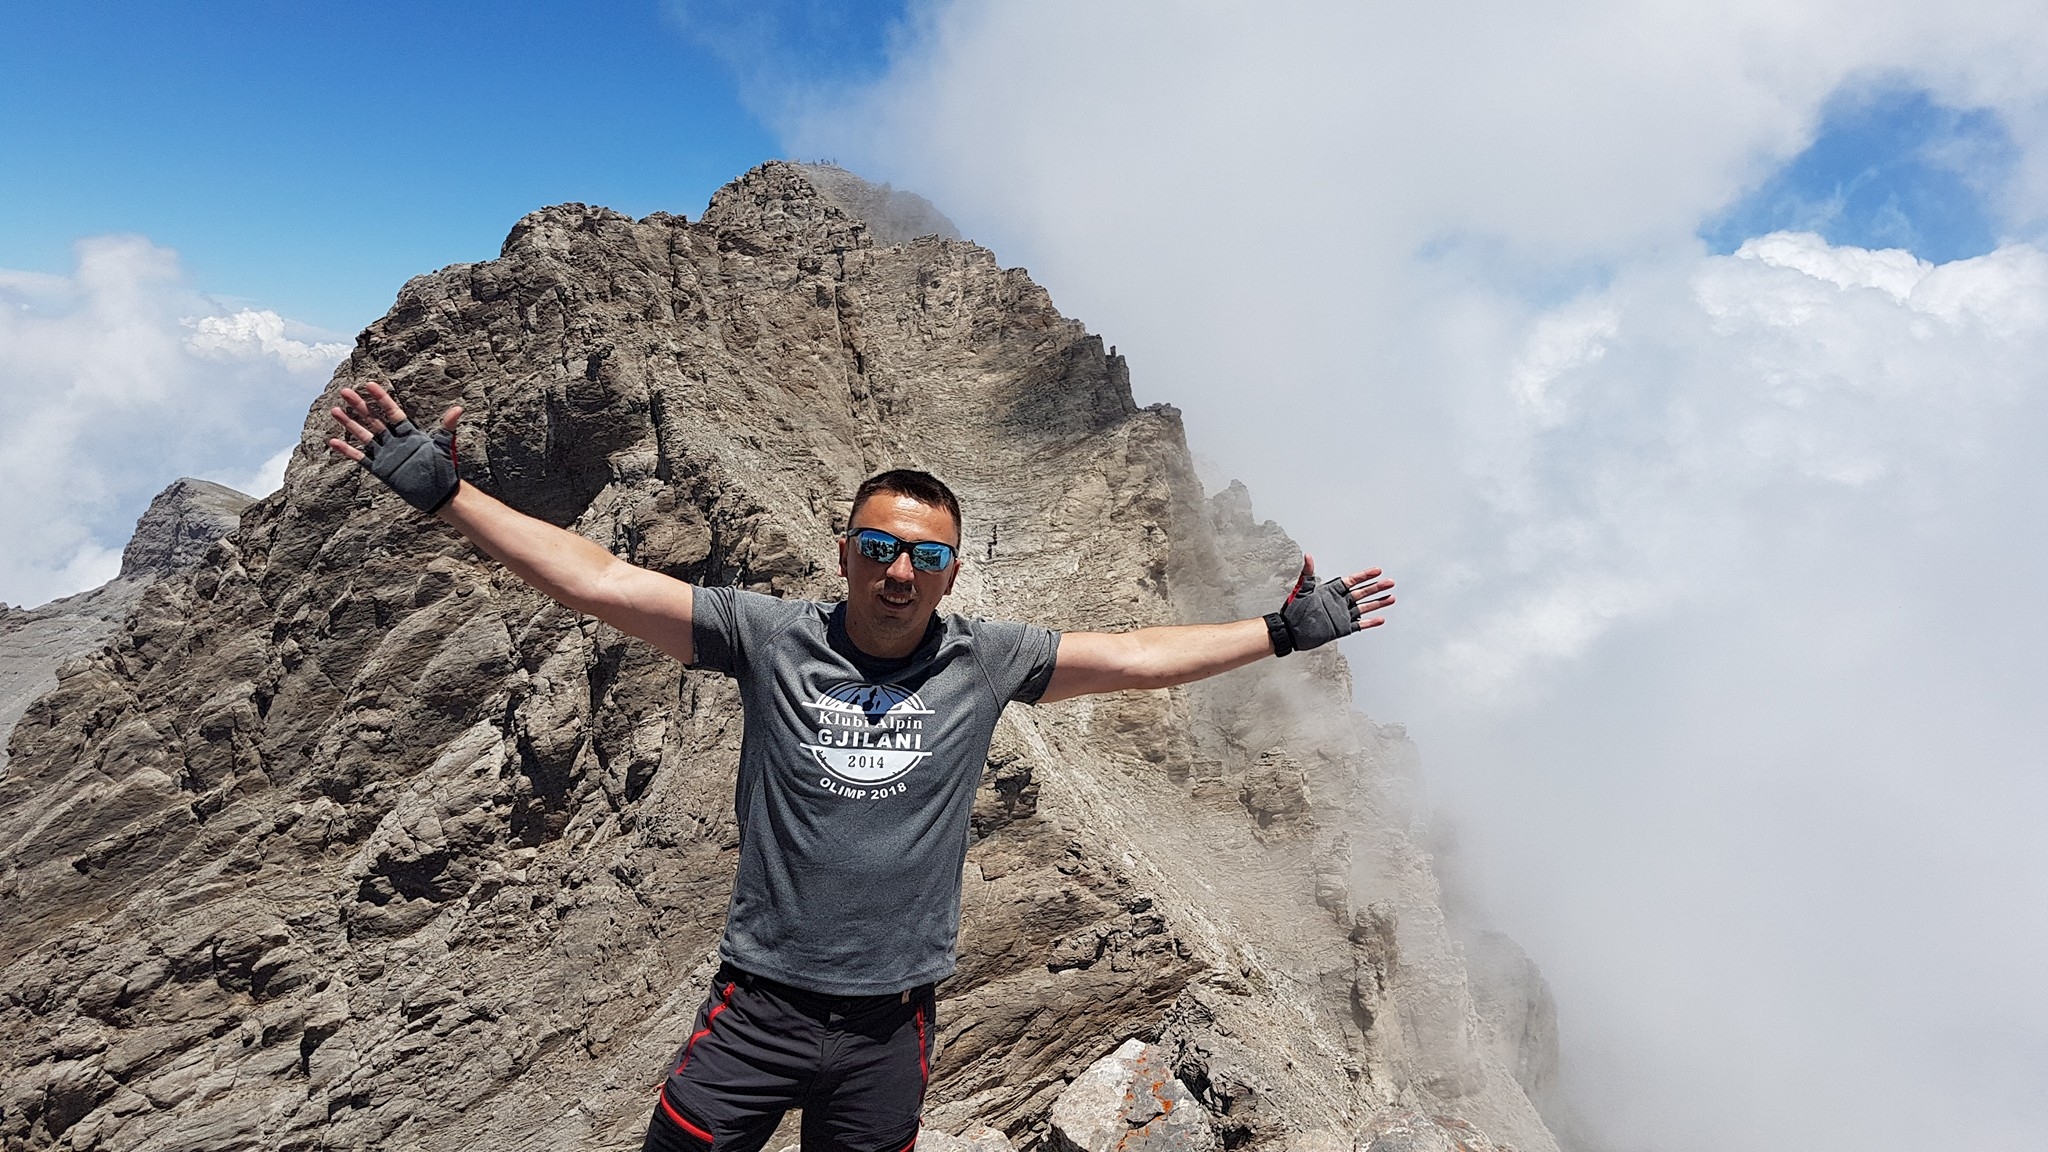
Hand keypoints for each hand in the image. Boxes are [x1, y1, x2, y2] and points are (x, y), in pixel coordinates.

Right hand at [326, 382, 464, 512]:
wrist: (439, 495)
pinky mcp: (380, 469)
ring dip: (349, 423)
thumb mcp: (445, 447)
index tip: (369, 384)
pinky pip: (360, 458)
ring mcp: (386, 455)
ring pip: (363, 435)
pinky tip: (333, 441)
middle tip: (345, 391)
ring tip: (334, 410)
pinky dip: (347, 450)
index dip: (381, 398)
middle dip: (360, 405)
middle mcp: (395, 442)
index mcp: (410, 434)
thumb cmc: (445, 470)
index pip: (392, 412)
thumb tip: (458, 409)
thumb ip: (447, 428)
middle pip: (374, 419)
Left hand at [1275, 554, 1395, 653]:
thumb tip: (1308, 556)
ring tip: (1391, 598)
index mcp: (1331, 591)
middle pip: (1362, 593)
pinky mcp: (1342, 628)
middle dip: (1376, 588)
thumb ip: (1307, 574)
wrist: (1290, 632)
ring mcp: (1342, 615)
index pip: (1352, 581)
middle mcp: (1338, 602)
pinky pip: (1359, 625)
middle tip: (1390, 582)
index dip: (1365, 576)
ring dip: (1377, 603)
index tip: (1377, 571)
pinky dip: (1370, 622)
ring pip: (1364, 608)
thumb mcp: (1301, 590)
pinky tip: (1380, 619)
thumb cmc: (1293, 611)